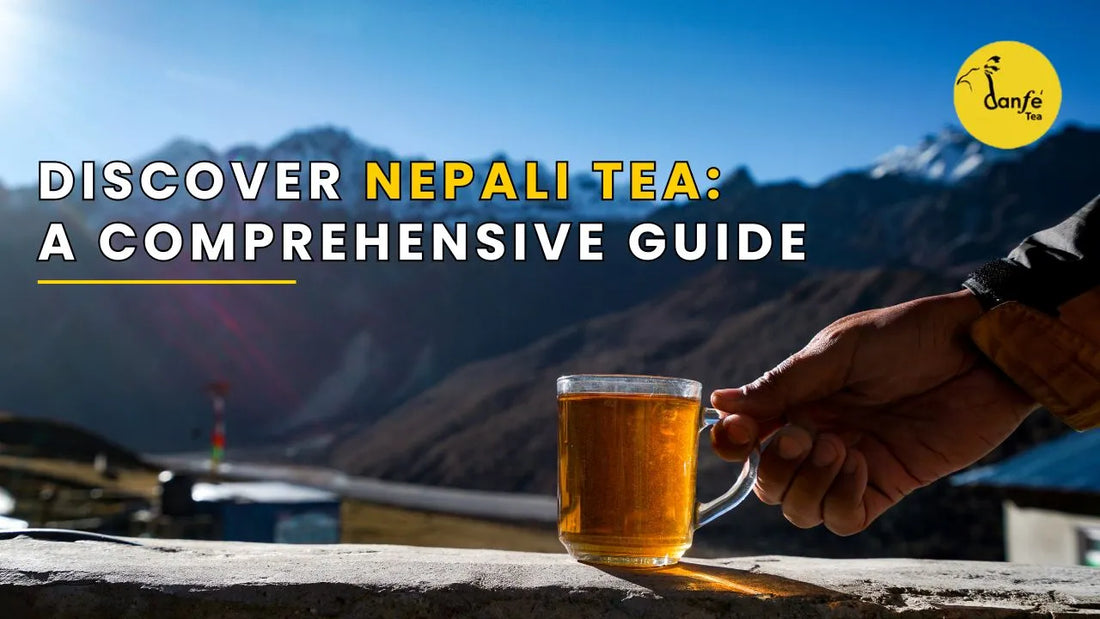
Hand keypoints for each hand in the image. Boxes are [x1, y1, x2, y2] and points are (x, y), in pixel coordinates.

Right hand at [710, 290, 1036, 534]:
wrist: (979, 351)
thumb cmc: (908, 335)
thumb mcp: (838, 350)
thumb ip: (783, 383)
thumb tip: (721, 403)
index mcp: (797, 400)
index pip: (746, 437)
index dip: (732, 444)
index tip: (741, 435)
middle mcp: (817, 435)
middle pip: (768, 482)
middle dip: (776, 468)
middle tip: (807, 436)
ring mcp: (850, 464)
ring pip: (800, 509)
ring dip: (808, 486)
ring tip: (840, 448)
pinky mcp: (887, 486)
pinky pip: (844, 519)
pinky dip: (840, 501)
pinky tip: (859, 466)